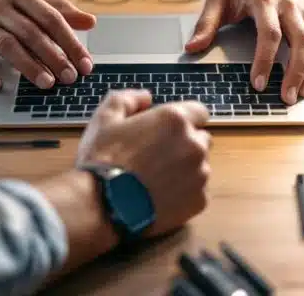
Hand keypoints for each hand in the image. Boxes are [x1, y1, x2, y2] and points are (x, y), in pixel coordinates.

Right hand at [0, 0, 95, 90]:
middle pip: (31, 32)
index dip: (70, 41)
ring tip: (47, 84)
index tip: (85, 63)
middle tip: (70, 77)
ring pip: (7, 45)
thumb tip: (91, 22)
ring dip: (29, 66)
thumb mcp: (27, 0)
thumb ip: (58, 10)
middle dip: (54, 56)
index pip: (50, 17)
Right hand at [76, 90, 210, 237]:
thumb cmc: (103, 161)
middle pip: (201, 139)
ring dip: (185, 169)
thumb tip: (145, 97)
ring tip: (156, 180)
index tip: (166, 131)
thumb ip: (128, 99)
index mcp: (174, 120)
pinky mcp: (199, 200)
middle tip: (156, 157)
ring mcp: (200, 174)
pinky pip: (198, 191)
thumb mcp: (105, 119)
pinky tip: (160, 196)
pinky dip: (184, 193)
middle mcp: (194, 144)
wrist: (102, 207)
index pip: (198, 112)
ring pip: (200, 167)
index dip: (182, 120)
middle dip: (184, 145)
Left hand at [185, 0, 303, 104]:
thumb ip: (206, 24)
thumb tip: (192, 48)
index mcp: (264, 1)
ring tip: (300, 95)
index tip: (258, 84)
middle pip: (301, 40)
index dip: (265, 60)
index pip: (270, 33)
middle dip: (296, 71)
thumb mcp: (219, 0)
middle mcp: (289, 7)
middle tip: (287, 97)